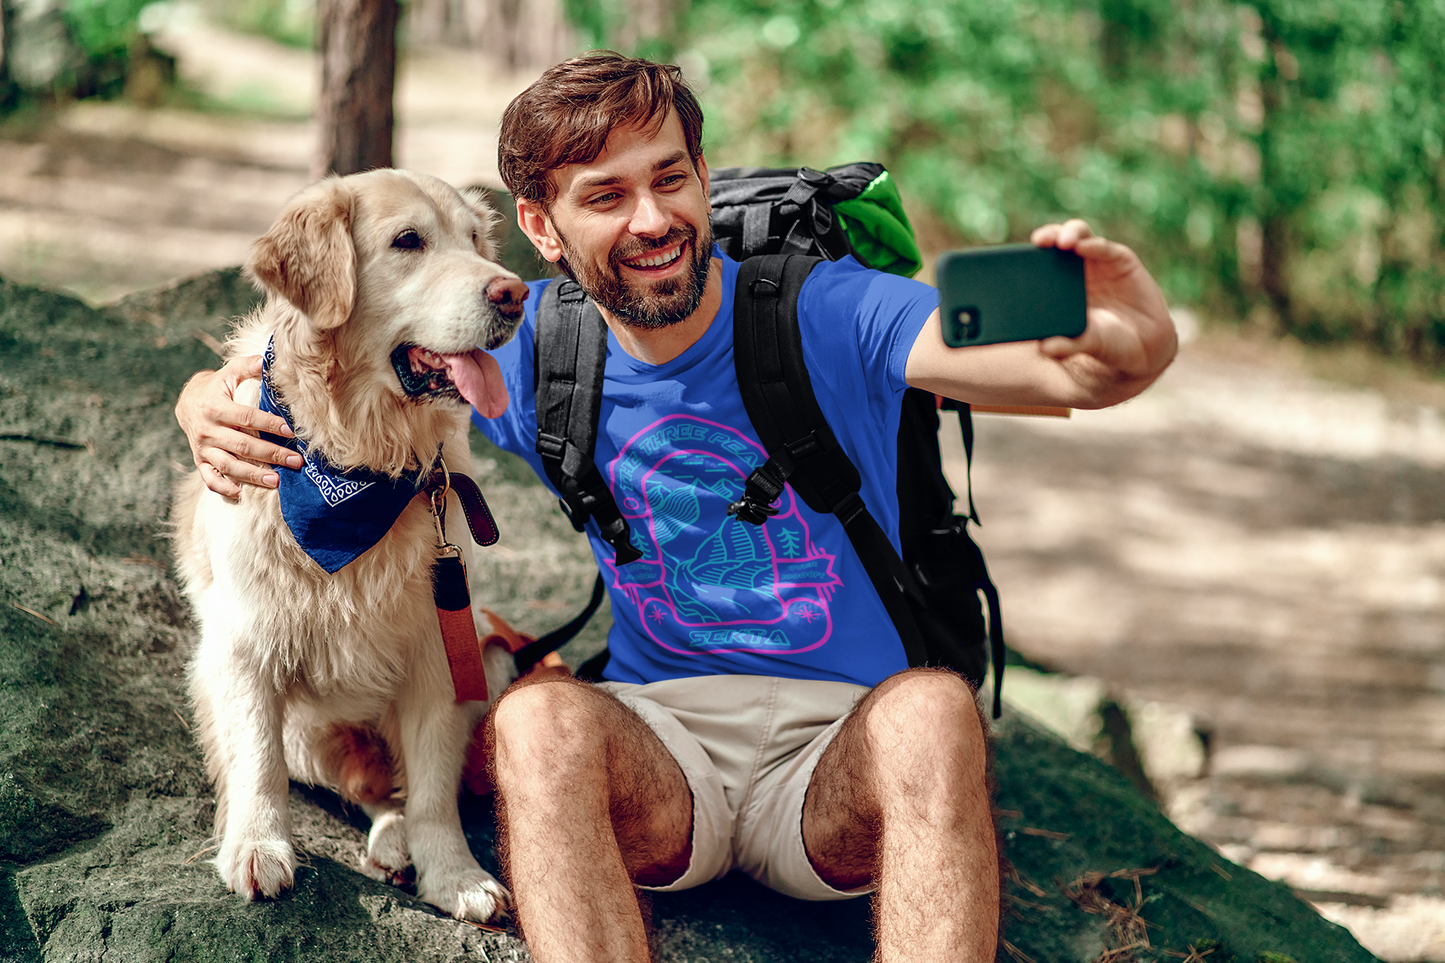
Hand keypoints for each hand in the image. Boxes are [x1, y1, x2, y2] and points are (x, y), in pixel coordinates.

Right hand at [175, 356, 302, 497]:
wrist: (187, 402)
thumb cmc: (218, 386)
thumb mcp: (230, 372)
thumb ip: (249, 366)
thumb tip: (270, 360)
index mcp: (214, 407)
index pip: (246, 418)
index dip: (269, 424)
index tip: (291, 431)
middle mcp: (207, 430)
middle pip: (242, 445)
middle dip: (271, 454)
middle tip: (296, 462)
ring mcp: (202, 448)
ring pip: (228, 466)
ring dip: (253, 475)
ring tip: (277, 482)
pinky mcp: (200, 461)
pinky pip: (209, 478)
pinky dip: (223, 488)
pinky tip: (241, 494)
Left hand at [1030, 219, 1177, 406]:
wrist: (1145, 346)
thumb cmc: (1108, 344)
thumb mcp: (1086, 344)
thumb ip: (1066, 346)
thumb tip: (1044, 349)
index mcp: (1058, 288)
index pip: (1038, 263)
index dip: (1028, 255)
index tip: (1016, 257)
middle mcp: (1075, 270)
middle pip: (1056, 242)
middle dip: (1047, 236)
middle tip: (1040, 240)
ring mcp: (1097, 262)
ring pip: (1079, 236)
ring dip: (1069, 233)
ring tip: (1063, 243)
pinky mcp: (1120, 260)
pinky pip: (1105, 248)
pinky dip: (1094, 245)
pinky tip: (1085, 247)